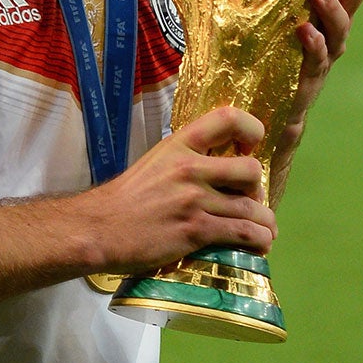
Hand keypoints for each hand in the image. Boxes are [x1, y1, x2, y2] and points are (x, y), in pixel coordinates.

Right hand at [89, 106, 276, 270]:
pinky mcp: (196, 230)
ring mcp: (194, 199)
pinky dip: (259, 240)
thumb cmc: (126, 199)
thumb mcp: (156, 163)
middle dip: (258, 190)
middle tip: (251, 203)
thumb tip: (221, 169)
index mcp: (180, 144)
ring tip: (265, 233)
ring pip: (252, 208)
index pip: (228, 117)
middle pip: (251, 170)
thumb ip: (187, 160)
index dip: (252, 130)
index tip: (251, 148)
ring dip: (265, 223)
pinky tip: (260, 245)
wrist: (97, 230)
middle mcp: (191, 168)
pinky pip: (243, 233)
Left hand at [266, 0, 362, 202]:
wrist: (250, 131)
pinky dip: (312, 45)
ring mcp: (319, 64)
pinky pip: (315, 64)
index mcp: (321, 16)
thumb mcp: (239, 20)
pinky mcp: (304, 88)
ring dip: (332, 6)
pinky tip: (303, 29)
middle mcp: (329, 38)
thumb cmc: (247, 72)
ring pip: (340, 30)